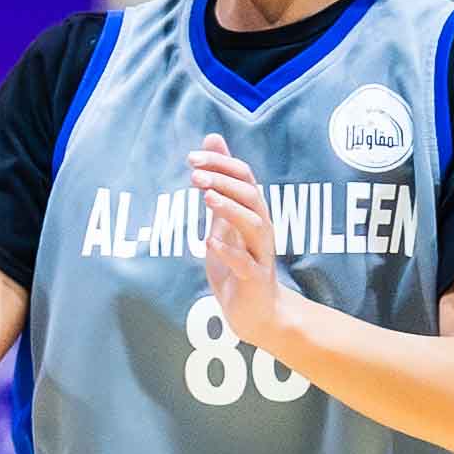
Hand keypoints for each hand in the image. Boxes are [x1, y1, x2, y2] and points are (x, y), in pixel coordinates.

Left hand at [192, 137, 287, 348]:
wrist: (257, 312)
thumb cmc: (238, 263)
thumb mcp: (223, 220)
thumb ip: (219, 185)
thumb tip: (212, 140)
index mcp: (253, 212)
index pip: (244, 177)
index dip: (220, 165)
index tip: (193, 158)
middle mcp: (261, 229)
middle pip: (251, 195)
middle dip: (223, 182)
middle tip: (195, 174)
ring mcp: (260, 254)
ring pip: (253, 224)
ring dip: (230, 208)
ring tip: (206, 198)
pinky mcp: (255, 279)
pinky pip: (245, 263)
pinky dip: (228, 251)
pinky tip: (209, 242)